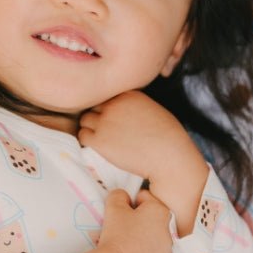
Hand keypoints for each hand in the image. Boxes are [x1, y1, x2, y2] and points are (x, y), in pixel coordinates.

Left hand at [80, 92, 208, 235]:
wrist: (170, 157)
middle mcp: (114, 105)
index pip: (108, 97)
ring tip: (103, 140)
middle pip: (94, 107)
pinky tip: (101, 148)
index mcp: (129, 95)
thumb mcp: (153, 111)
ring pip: (85, 120)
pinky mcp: (100, 141)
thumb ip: (135, 107)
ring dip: (91, 129)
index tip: (115, 121)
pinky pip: (82, 136)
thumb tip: (124, 115)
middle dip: (98, 118)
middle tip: (107, 131)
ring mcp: (105, 122)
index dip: (109, 109)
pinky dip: (88, 141)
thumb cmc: (168, 138)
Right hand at [97, 188, 173, 252]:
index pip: (145, 198)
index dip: (130, 203)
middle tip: (123, 230)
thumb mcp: (113, 207)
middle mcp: (170, 230)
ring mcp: (169, 250)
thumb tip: (124, 196)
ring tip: (127, 246)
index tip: (122, 214)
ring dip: (144, 239)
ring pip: (155, 239)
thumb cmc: (117, 234)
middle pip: (152, 220)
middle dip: (140, 222)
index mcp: (161, 211)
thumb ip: (119, 195)